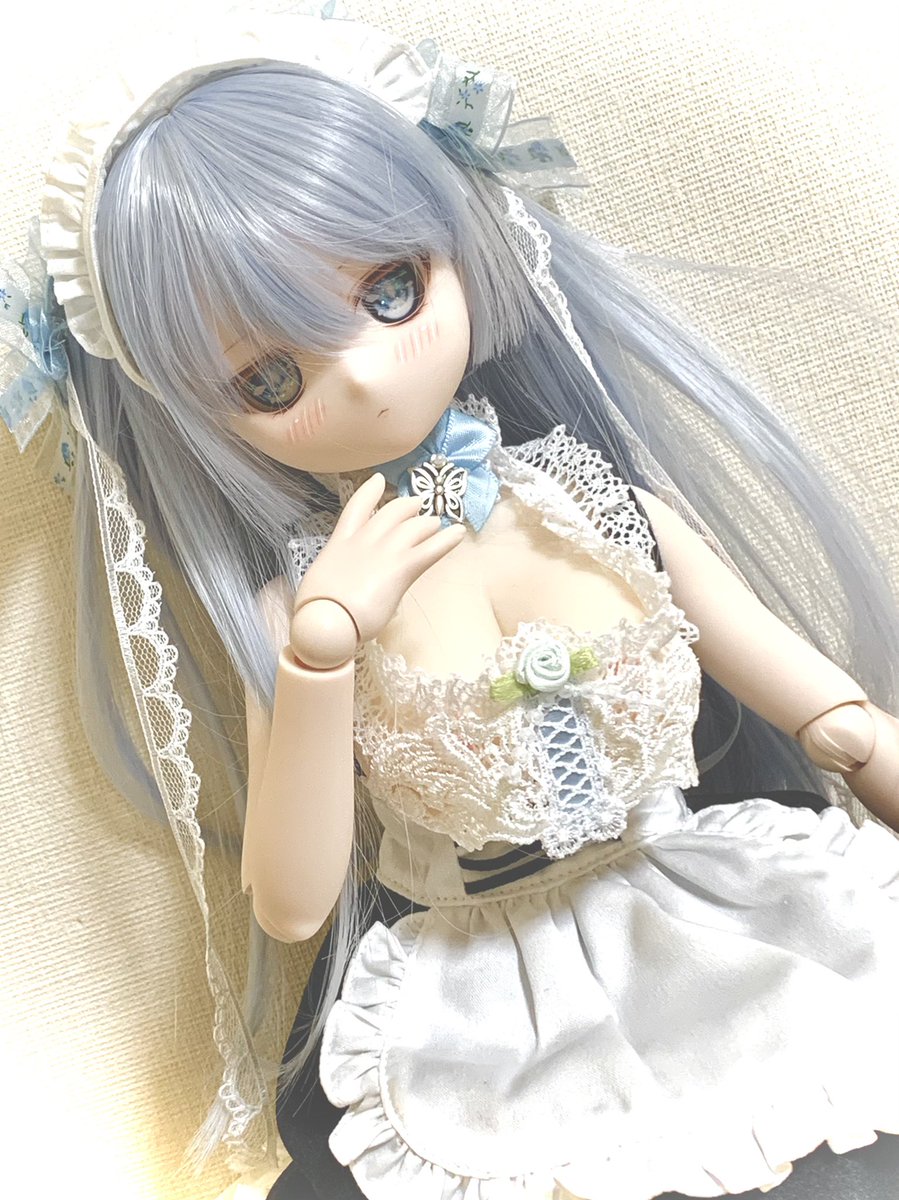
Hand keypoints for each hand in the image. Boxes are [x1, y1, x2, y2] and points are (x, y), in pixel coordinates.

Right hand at [290, 473, 465, 667]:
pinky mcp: (401, 568)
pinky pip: (431, 549)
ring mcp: (384, 552)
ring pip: (413, 527)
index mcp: (340, 543)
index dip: (369, 491)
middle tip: (417, 504)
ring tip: (437, 524)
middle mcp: (363, 541)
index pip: (356, 508)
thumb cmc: (315, 613)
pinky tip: (458, 533)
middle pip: (391, 512)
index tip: (377, 479)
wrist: (324, 622)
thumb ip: (335, 576)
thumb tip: (341, 588)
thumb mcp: (319, 585)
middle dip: (406, 506)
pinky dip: (447, 539)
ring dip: (427, 524)